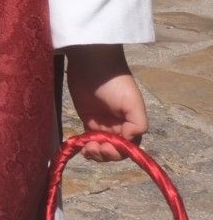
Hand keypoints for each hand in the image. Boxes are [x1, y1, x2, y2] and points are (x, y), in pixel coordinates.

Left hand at [65, 45, 148, 161]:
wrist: (93, 64)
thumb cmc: (116, 83)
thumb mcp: (133, 103)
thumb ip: (138, 124)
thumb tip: (129, 140)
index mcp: (132, 124)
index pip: (128, 148)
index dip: (119, 152)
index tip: (108, 148)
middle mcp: (118, 126)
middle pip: (114, 150)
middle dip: (106, 154)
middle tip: (96, 148)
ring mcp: (102, 123)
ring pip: (100, 147)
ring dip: (95, 153)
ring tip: (88, 148)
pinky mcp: (87, 119)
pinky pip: (87, 139)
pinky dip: (85, 146)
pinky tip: (81, 147)